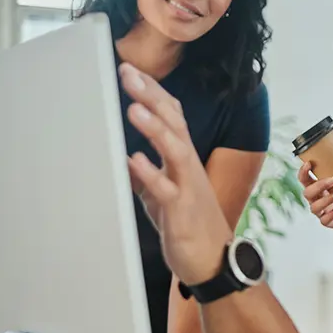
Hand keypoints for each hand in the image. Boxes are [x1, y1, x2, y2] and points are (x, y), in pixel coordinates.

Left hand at [119, 63, 231, 285]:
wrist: (213, 261)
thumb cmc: (187, 225)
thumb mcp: (159, 194)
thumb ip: (144, 174)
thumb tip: (120, 156)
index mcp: (183, 159)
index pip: (171, 115)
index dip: (152, 92)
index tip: (130, 71)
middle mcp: (188, 166)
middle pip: (173, 122)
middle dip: (150, 96)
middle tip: (128, 74)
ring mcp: (187, 186)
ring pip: (174, 148)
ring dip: (153, 127)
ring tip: (132, 108)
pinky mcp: (182, 210)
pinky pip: (166, 188)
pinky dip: (150, 172)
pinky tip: (134, 159)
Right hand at [299, 161, 332, 235]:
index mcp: (316, 187)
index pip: (303, 179)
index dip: (303, 172)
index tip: (309, 163)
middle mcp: (314, 199)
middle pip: (307, 192)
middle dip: (319, 185)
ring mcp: (319, 211)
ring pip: (314, 207)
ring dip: (326, 199)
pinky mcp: (326, 221)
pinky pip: (323, 219)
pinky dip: (331, 213)